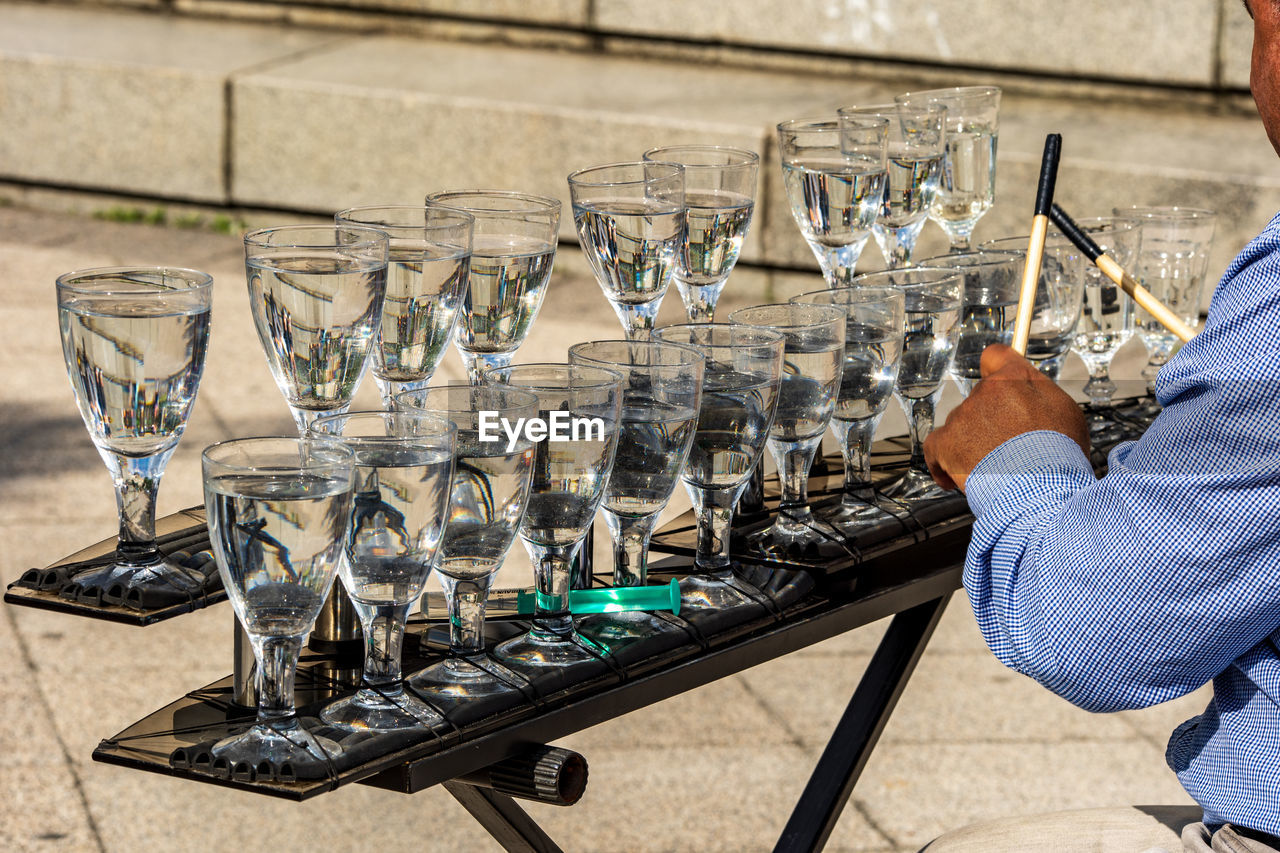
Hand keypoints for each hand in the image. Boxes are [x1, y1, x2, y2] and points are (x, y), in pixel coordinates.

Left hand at [924, 344, 1088, 492]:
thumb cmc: (1059, 455)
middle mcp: (985, 391)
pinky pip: (936, 447)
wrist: (1041, 487)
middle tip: (1010, 446)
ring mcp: (963, 416)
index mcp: (1015, 377)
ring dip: (974, 443)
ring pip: (962, 425)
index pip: (996, 357)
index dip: (997, 370)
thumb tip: (1029, 389)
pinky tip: (953, 478)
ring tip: (997, 468)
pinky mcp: (946, 442)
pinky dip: (942, 462)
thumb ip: (1040, 393)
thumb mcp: (1065, 410)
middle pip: (982, 399)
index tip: (999, 383)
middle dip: (993, 420)